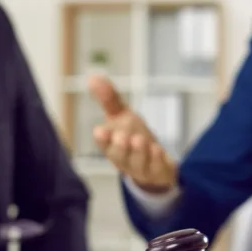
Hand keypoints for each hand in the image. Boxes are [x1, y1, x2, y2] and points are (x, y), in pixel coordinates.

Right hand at [88, 75, 177, 192]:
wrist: (155, 161)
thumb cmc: (133, 137)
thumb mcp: (121, 116)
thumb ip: (109, 99)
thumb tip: (93, 78)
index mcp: (111, 145)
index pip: (103, 143)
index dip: (102, 138)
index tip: (99, 131)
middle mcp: (124, 159)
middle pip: (119, 156)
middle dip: (120, 147)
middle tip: (122, 137)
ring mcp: (141, 168)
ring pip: (138, 163)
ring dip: (139, 152)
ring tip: (140, 140)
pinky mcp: (158, 172)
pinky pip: (156, 168)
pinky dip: (156, 160)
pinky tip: (157, 150)